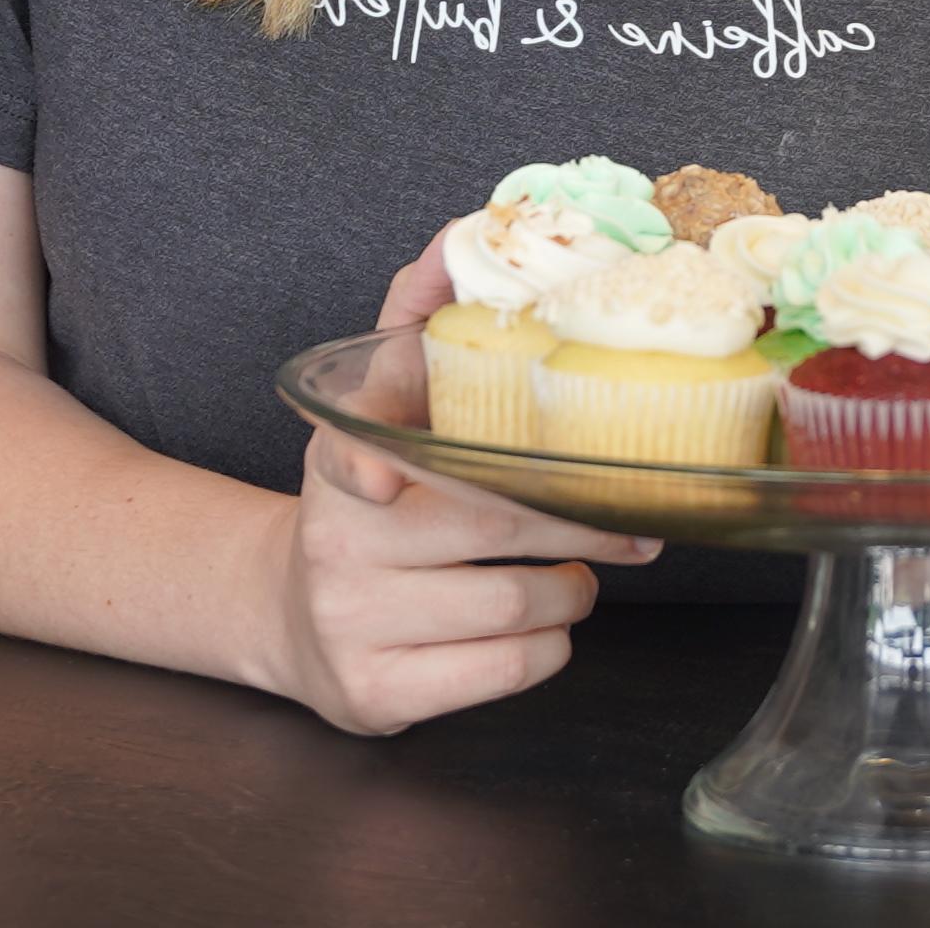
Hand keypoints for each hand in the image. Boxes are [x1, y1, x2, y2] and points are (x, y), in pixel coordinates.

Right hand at [255, 225, 659, 734]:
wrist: (295, 616)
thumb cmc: (369, 505)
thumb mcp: (375, 416)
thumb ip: (412, 325)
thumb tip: (454, 236)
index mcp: (335, 463)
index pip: (357, 447)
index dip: (371, 458)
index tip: (378, 475)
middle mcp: (333, 543)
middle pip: (488, 526)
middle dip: (583, 523)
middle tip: (634, 523)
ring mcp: (350, 624)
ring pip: (514, 604)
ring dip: (572, 590)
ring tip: (574, 577)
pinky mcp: (376, 694)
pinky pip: (506, 669)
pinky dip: (548, 648)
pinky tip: (539, 626)